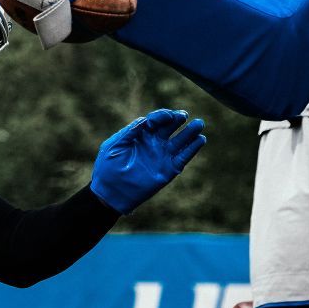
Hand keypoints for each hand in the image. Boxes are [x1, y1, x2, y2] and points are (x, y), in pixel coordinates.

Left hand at [90, 109, 205, 214]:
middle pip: (170, 127)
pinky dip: (192, 148)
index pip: (155, 121)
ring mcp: (162, 156)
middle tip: (184, 115)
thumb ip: (130, 132)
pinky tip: (200, 139)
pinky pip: (183, 157)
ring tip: (199, 124)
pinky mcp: (169, 169)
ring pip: (180, 141)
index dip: (162, 116)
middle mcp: (153, 143)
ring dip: (190, 132)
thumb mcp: (115, 146)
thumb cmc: (108, 167)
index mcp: (140, 135)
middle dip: (178, 119)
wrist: (112, 192)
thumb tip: (145, 119)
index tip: (168, 115)